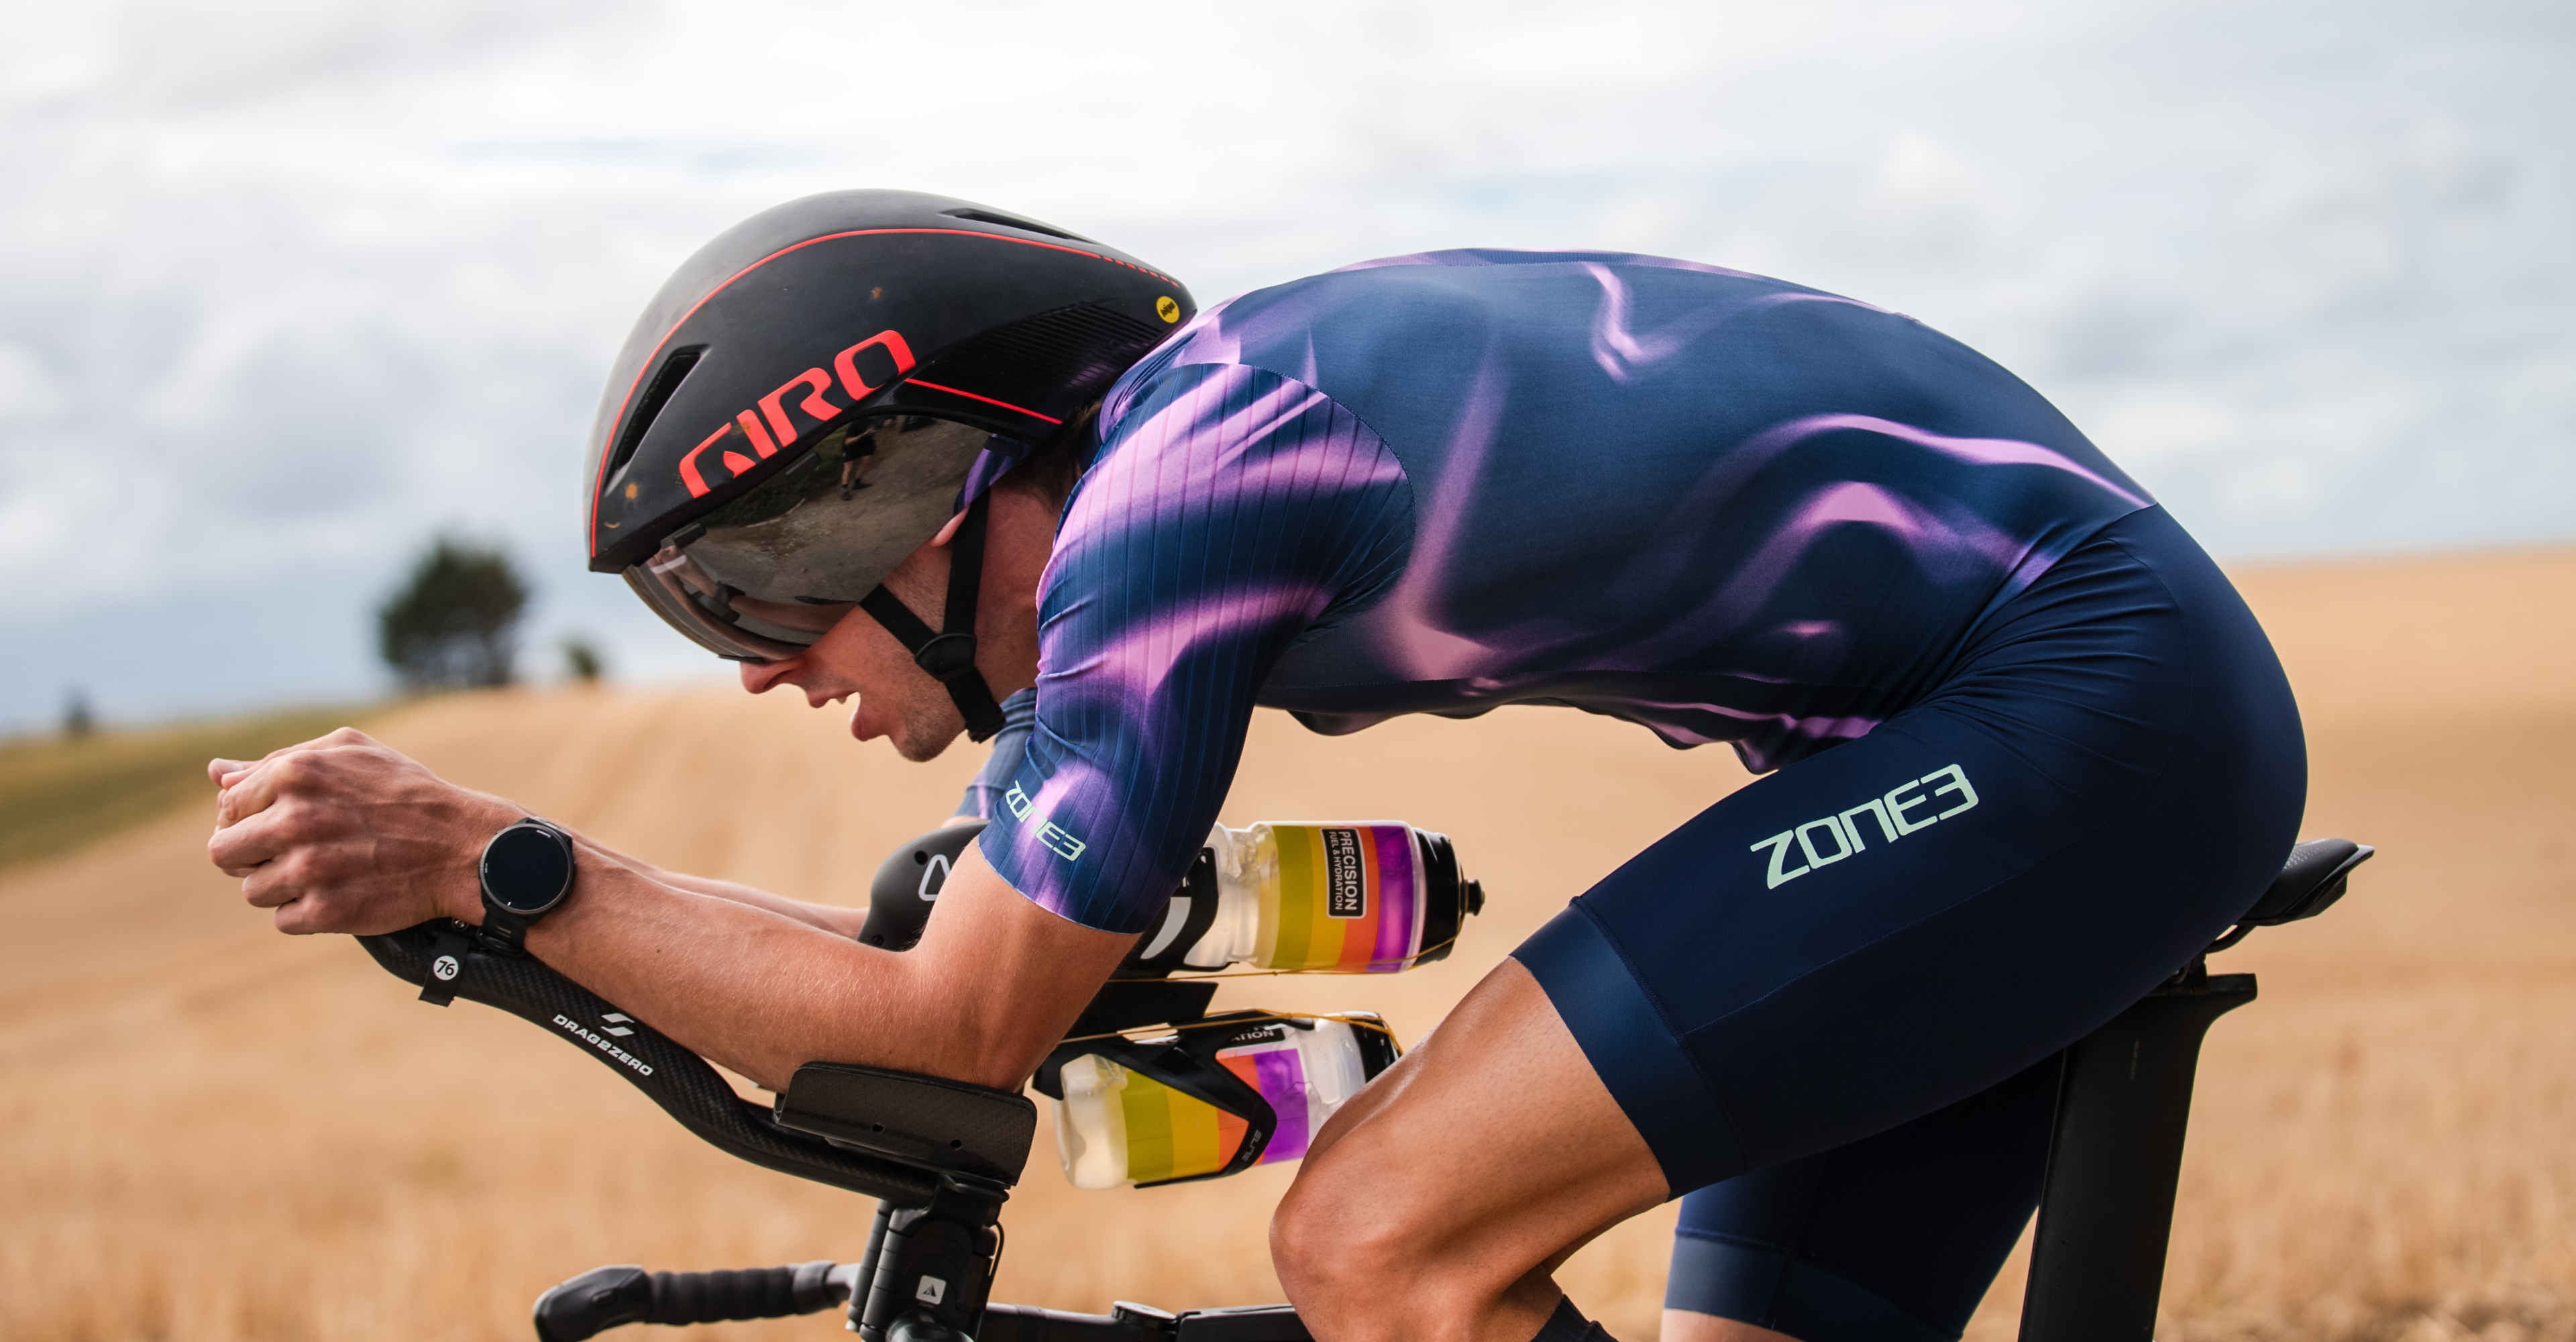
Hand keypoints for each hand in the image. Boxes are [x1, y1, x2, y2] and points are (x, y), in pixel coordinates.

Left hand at [205, 727, 519, 934]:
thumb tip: (216, 776)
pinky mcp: (326, 912)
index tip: (279, 828)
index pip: (226, 810)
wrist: (465, 846)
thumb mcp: (349, 754)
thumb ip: (278, 761)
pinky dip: (306, 912)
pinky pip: (284, 920)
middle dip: (252, 856)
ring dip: (281, 886)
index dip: (249, 821)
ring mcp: (309, 869)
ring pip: (252, 890)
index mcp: (294, 774)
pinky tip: (339, 893)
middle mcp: (294, 820)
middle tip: (291, 855)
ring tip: (324, 874)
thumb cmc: (406, 794)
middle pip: (224, 854)